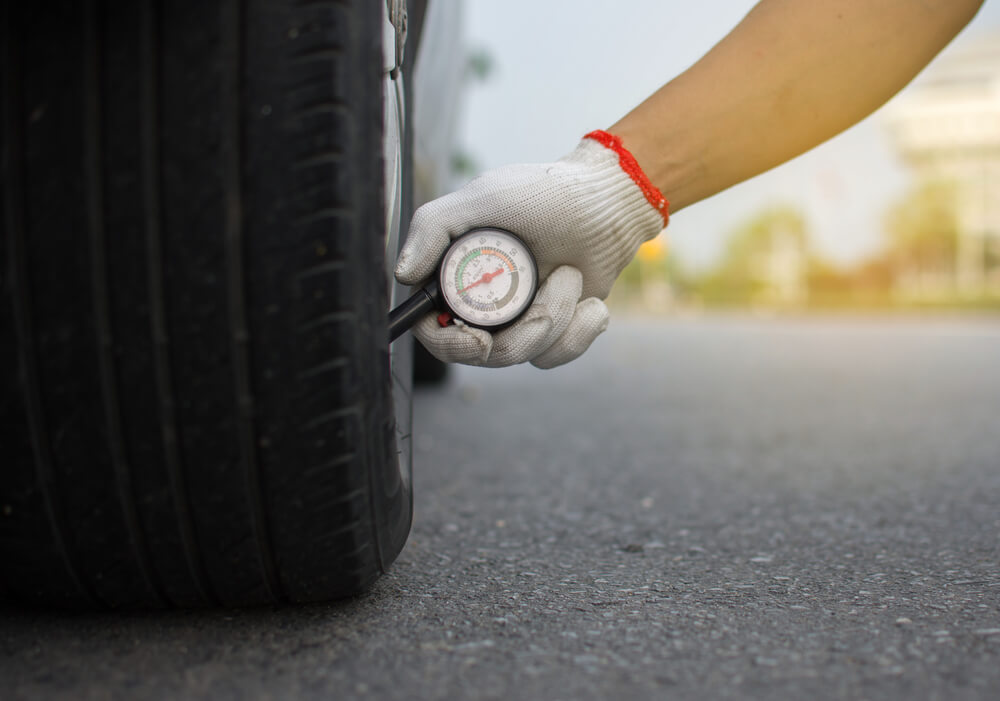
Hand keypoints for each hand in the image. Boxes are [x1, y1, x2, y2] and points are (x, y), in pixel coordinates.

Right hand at [394, 131, 667, 367]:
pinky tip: (590, 301)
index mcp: (456, 274)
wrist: (608, 203)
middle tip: (548, 304)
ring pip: (523, 354)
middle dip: (522, 331)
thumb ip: (433, 228)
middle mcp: (482, 302)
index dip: (450, 344)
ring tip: (571, 275)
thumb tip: (401, 274)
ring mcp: (518, 319)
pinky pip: (556, 354)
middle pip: (482, 352)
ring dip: (555, 315)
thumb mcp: (484, 198)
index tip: (479, 342)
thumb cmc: (545, 193)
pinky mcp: (554, 329)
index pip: (433, 328)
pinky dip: (579, 330)